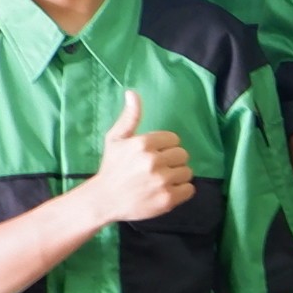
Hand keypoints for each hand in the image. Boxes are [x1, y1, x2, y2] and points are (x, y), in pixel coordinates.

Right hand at [80, 89, 194, 225]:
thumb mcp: (115, 139)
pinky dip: (182, 191)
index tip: (155, 155)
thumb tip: (133, 93)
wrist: (103, 200)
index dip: (165, 147)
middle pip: (183, 155)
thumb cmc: (111, 167)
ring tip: (161, 180)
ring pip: (187, 172)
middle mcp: (154, 161)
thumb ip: (130, 117)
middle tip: (158, 169)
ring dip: (177, 176)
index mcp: (143, 144)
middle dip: (172, 161)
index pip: (174, 139)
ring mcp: (161, 181)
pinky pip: (189, 189)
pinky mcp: (167, 199)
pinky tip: (166, 191)